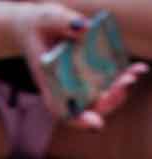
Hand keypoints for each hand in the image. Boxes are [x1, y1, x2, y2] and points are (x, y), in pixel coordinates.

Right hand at [11, 3, 144, 129]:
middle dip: (110, 100)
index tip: (96, 124)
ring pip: (102, 96)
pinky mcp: (94, 69)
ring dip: (121, 90)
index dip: (78, 119)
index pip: (60, 109)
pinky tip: (138, 68)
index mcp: (49, 82)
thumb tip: (85, 28)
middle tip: (126, 82)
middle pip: (88, 106)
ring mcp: (81, 80)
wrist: (37, 26)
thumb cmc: (38, 25)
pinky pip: (111, 80)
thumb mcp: (45, 17)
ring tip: (136, 73)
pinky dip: (125, 76)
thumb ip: (62, 22)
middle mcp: (66, 87)